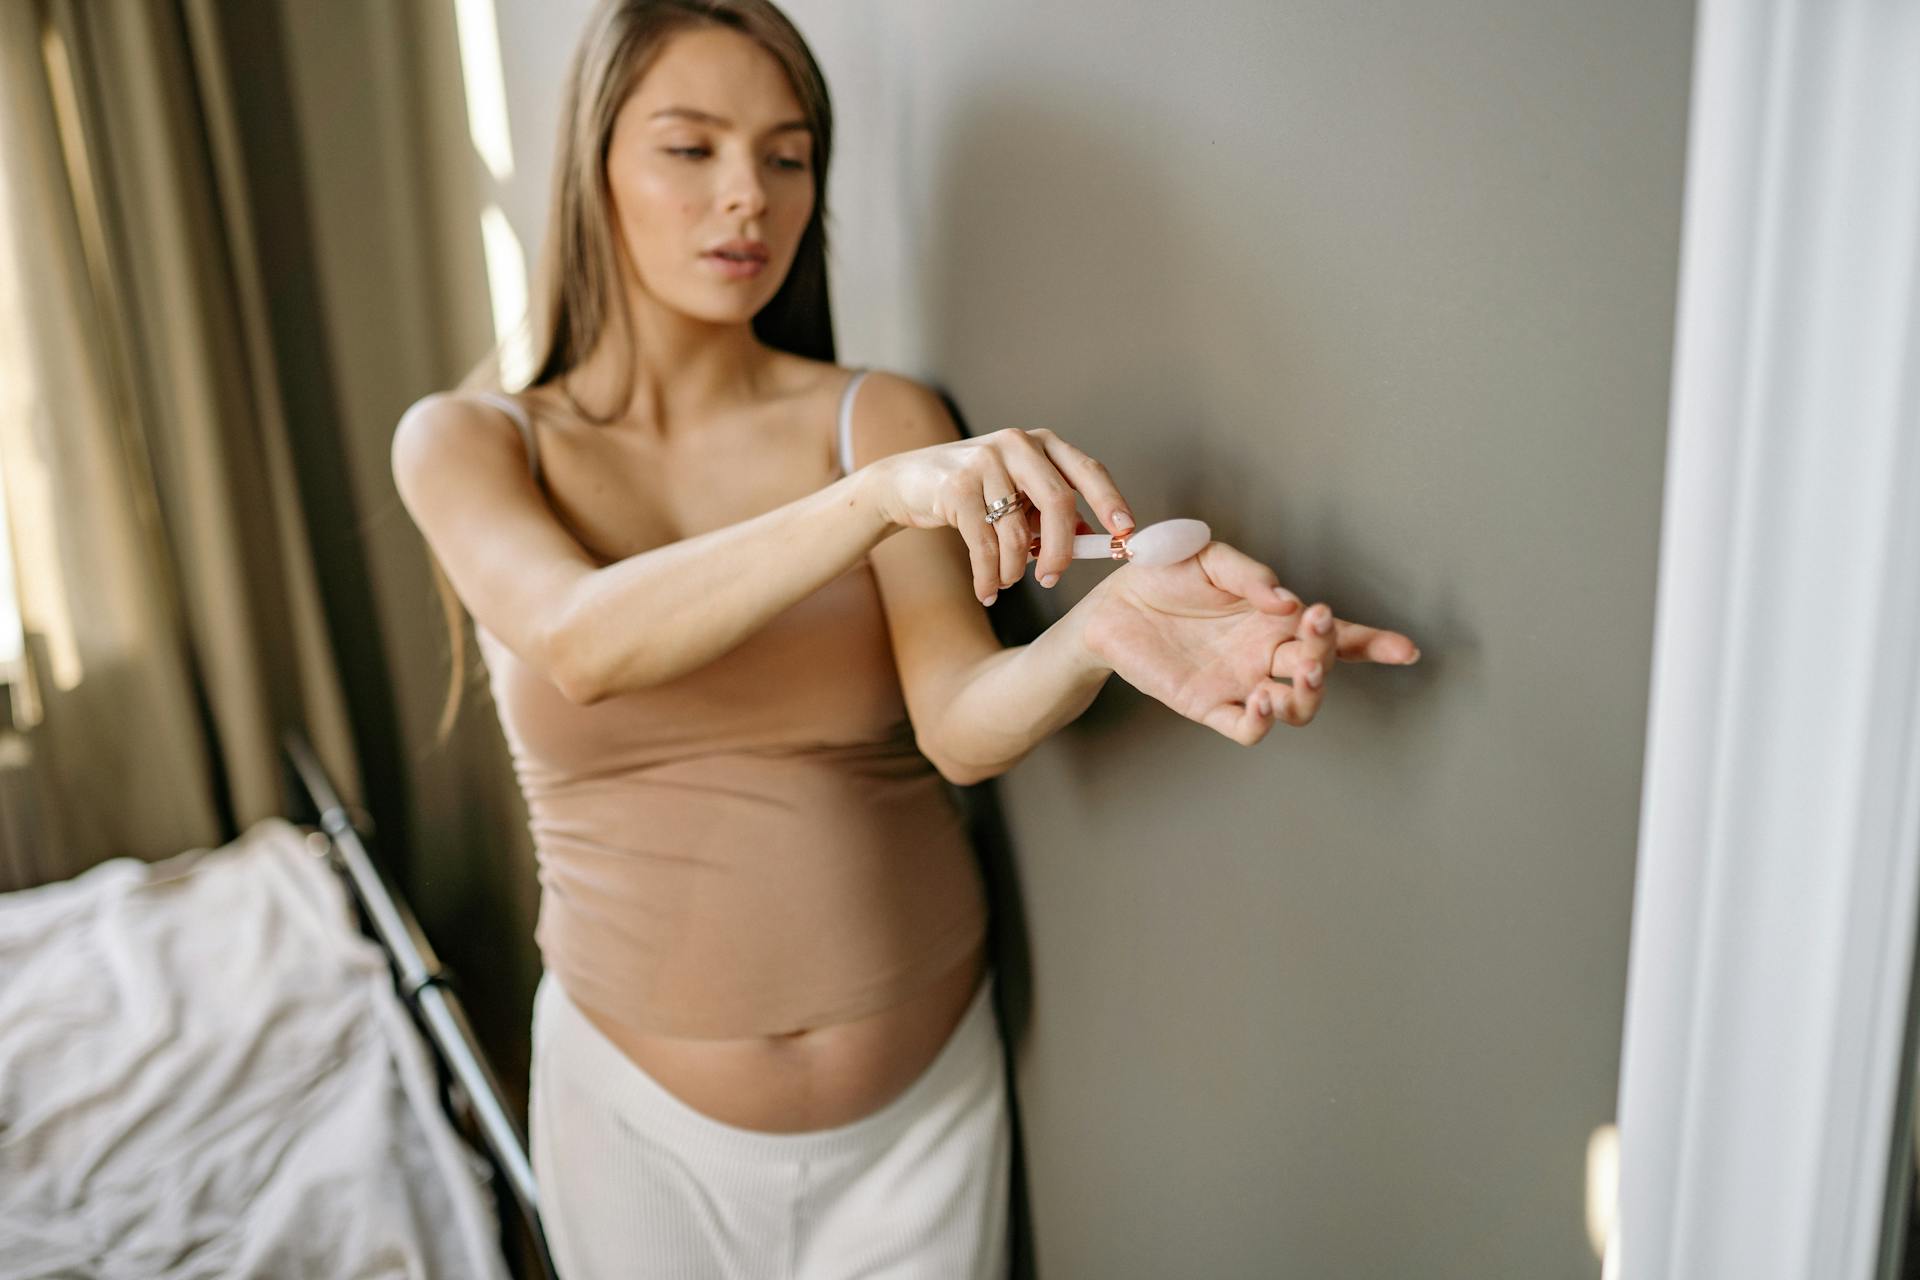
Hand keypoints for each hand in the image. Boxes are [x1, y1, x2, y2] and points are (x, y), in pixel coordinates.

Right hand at [871, 428, 1134, 603]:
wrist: (906, 481)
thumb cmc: (973, 490)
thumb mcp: (1017, 492)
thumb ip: (1051, 512)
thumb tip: (1095, 540)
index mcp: (1041, 443)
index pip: (1087, 471)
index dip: (1110, 502)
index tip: (1125, 533)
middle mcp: (1017, 444)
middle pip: (1059, 502)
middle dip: (1062, 549)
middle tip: (1053, 578)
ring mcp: (985, 462)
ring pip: (1018, 531)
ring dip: (1015, 569)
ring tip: (1006, 582)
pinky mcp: (956, 487)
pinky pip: (985, 545)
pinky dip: (989, 576)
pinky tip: (987, 591)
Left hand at [1079, 540, 1420, 744]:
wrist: (1107, 603)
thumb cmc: (1162, 574)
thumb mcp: (1208, 557)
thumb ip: (1250, 576)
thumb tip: (1286, 602)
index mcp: (1275, 619)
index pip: (1336, 636)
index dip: (1373, 643)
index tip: (1406, 649)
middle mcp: (1265, 655)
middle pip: (1320, 669)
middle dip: (1329, 655)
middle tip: (1316, 628)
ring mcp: (1240, 683)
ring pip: (1296, 708)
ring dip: (1306, 697)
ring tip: (1296, 676)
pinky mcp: (1207, 706)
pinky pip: (1246, 729)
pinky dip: (1261, 722)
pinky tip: (1259, 699)